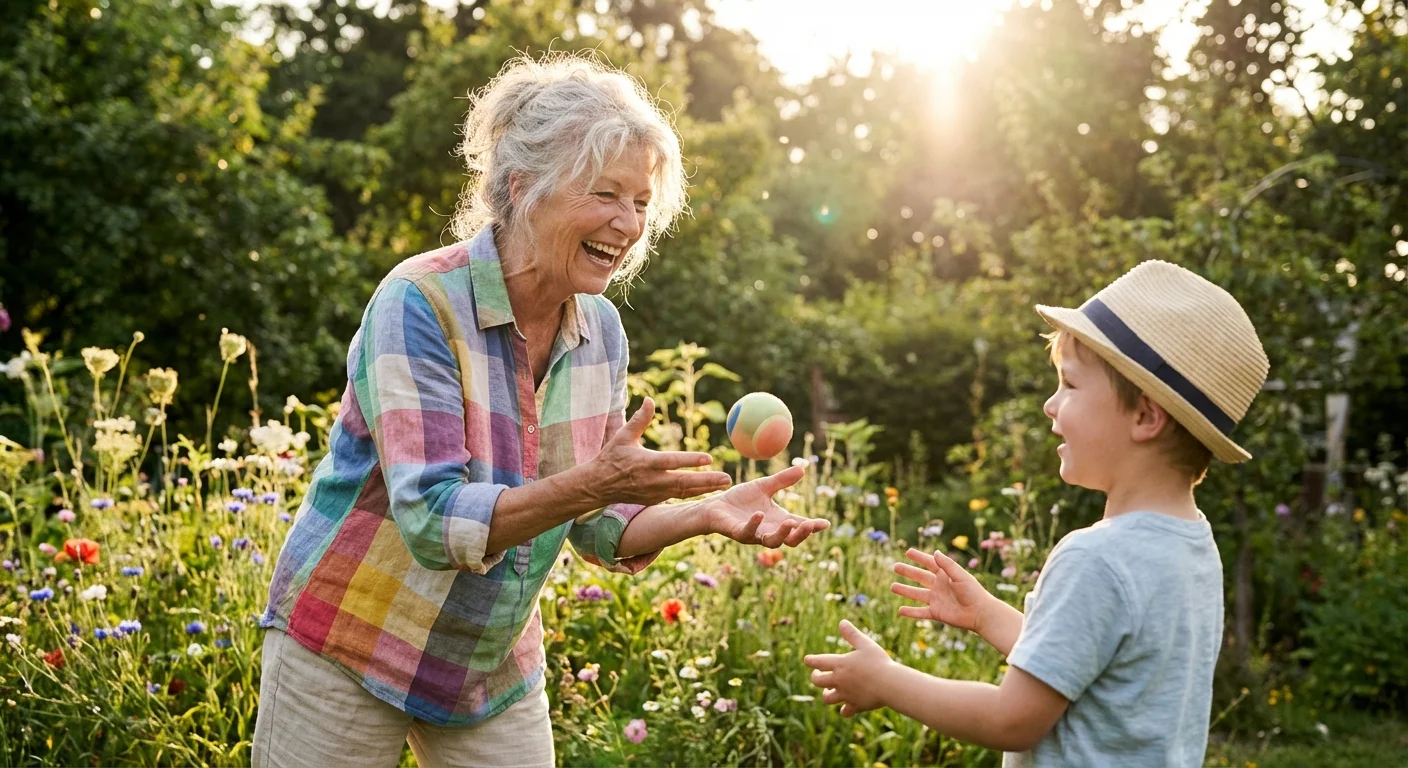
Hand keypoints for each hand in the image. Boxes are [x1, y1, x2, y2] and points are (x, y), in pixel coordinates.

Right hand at [587, 399, 731, 505]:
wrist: (598, 486)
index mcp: (645, 462)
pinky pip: (678, 497)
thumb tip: (650, 399)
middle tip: (727, 478)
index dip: (690, 460)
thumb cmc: (612, 457)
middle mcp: (652, 480)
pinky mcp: (654, 500)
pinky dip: (694, 494)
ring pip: (684, 492)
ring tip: (725, 485)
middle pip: (684, 482)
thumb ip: (640, 419)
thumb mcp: (623, 436)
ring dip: (705, 488)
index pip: (672, 462)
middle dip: (707, 481)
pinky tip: (708, 490)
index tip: (709, 458)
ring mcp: (654, 493)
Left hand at [703, 466, 829, 547]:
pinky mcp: (737, 533)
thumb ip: (782, 480)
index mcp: (777, 521)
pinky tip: (759, 515)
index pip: (799, 526)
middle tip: (810, 525)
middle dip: (801, 535)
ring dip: (782, 534)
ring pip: (772, 542)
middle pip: (790, 540)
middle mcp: (768, 531)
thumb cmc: (740, 499)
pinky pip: (748, 533)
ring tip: (790, 522)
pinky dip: (754, 525)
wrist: (715, 505)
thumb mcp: (764, 487)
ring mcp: (754, 534)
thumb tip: (802, 469)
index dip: (812, 526)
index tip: (826, 523)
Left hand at [804, 620, 892, 716]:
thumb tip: (842, 622)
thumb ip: (852, 634)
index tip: (807, 660)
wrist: (890, 684)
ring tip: (831, 690)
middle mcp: (839, 680)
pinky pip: (844, 712)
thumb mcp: (866, 644)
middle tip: (820, 674)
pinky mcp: (855, 706)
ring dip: (827, 694)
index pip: (818, 662)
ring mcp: (846, 694)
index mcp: (840, 664)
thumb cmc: (879, 662)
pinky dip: (844, 710)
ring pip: (827, 698)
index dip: (810, 660)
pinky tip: (847, 706)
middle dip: (816, 677)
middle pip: (817, 681)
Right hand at [890, 548, 995, 634]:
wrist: (980, 613)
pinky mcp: (936, 613)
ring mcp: (936, 600)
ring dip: (905, 590)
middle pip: (919, 577)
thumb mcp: (960, 575)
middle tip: (895, 566)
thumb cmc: (973, 592)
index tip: (908, 552)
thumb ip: (947, 565)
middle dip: (907, 572)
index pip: (929, 563)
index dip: (919, 557)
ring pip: (916, 594)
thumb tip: (935, 553)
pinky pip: (920, 612)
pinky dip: (910, 612)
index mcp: (945, 575)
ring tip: (892, 587)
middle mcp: (938, 586)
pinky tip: (900, 610)